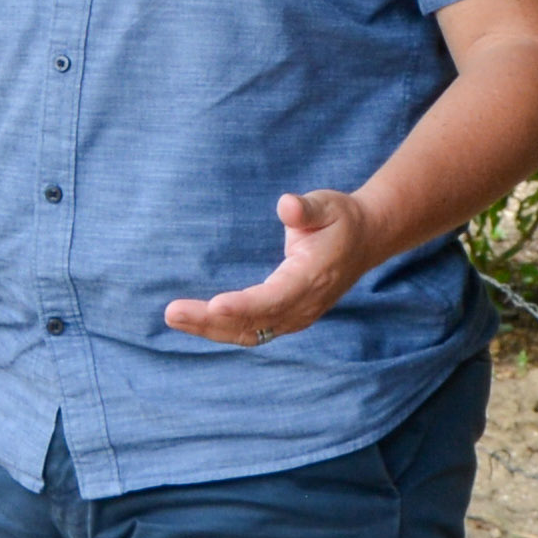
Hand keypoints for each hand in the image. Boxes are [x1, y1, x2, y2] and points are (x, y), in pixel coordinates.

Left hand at [162, 187, 382, 347]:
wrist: (364, 241)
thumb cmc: (340, 219)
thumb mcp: (328, 205)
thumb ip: (306, 208)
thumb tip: (286, 205)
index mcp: (312, 278)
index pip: (275, 298)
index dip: (245, 305)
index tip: (215, 305)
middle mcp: (303, 305)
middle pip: (254, 323)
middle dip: (211, 321)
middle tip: (173, 312)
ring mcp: (296, 316)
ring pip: (248, 333)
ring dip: (210, 329)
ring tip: (175, 317)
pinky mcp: (287, 318)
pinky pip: (251, 331)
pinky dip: (221, 329)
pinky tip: (194, 321)